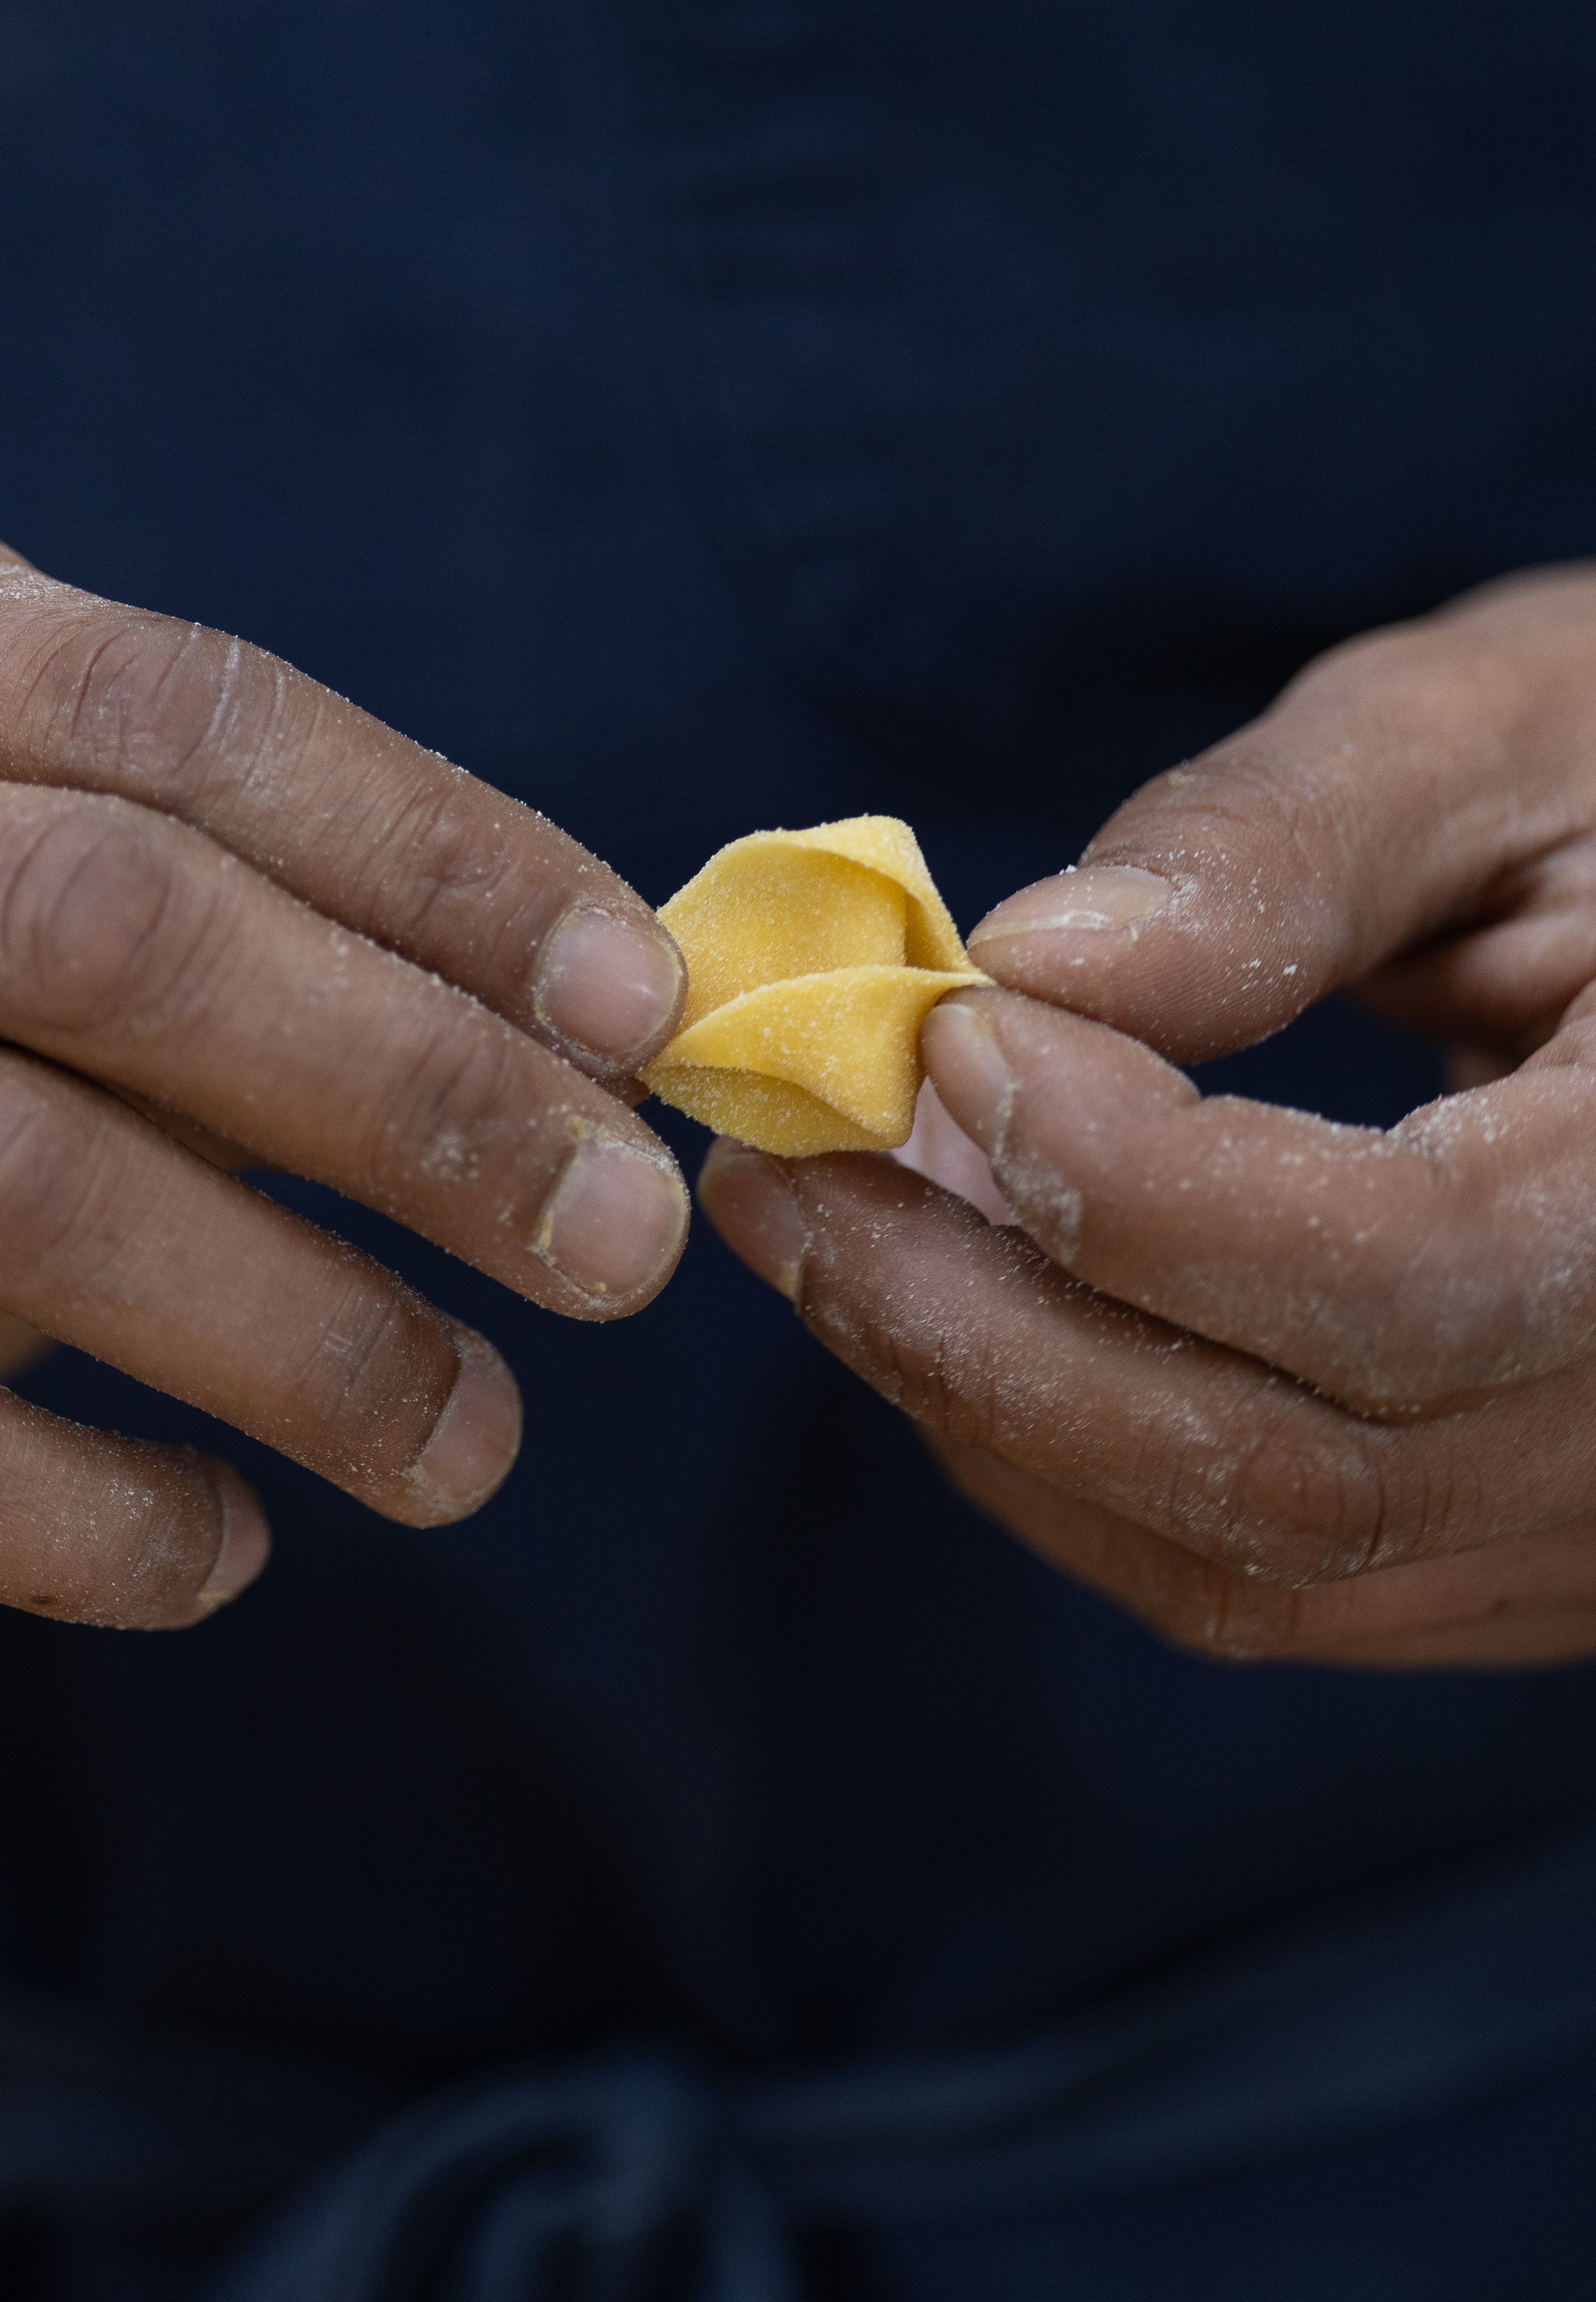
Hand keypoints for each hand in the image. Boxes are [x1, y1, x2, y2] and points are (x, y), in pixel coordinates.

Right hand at [0, 495, 687, 1639]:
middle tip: (623, 1239)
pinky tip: (225, 1548)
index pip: (170, 712)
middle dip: (414, 1091)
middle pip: (104, 926)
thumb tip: (566, 1026)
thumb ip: (176, 884)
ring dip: (302, 1330)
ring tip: (473, 1441)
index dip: (440, 860)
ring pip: (7, 1181)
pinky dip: (89, 1515)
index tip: (637, 1007)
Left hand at [700, 568, 1595, 1668]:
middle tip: (786, 1164)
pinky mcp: (1507, 1554)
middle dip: (984, 1325)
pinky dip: (1061, 1454)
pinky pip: (1255, 1575)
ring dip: (985, 1400)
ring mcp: (1590, 1528)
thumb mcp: (1505, 726)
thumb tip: (1031, 964)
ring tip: (824, 1219)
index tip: (945, 1037)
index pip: (1406, 1274)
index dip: (1136, 1182)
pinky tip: (943, 1299)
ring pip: (1241, 1561)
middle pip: (1288, 1473)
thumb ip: (1290, 841)